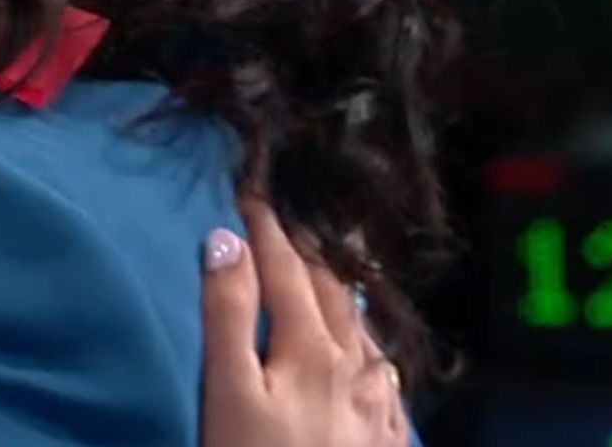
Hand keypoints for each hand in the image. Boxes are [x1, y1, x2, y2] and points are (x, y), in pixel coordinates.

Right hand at [200, 201, 408, 446]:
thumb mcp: (228, 392)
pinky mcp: (384, 443)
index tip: (251, 189)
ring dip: (345, 295)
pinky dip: (371, 350)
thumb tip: (226, 239)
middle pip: (332, 293)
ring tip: (333, 272)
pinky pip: (384, 380)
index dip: (268, 226)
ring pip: (364, 332)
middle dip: (312, 249)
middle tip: (296, 216)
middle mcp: (354, 368)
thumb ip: (227, 316)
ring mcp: (375, 407)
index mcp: (312, 348)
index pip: (287, 268)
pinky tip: (371, 359)